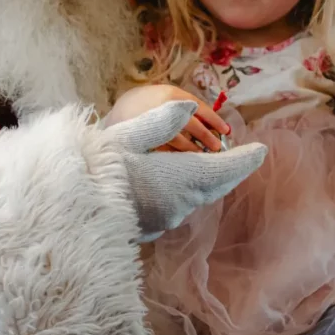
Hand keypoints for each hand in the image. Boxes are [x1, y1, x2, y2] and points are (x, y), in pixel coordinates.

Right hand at [100, 100, 267, 241]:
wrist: (72, 213)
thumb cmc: (96, 169)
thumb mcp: (125, 137)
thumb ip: (160, 122)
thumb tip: (188, 107)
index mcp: (180, 179)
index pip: (224, 169)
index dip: (244, 160)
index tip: (261, 151)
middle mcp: (180, 203)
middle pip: (215, 185)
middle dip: (230, 170)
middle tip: (244, 158)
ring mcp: (166, 218)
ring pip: (198, 196)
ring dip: (209, 180)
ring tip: (216, 166)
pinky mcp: (152, 226)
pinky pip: (181, 205)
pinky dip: (190, 192)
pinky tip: (183, 185)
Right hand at [105, 85, 229, 152]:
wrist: (119, 110)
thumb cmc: (149, 104)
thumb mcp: (166, 98)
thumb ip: (184, 107)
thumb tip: (211, 124)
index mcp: (172, 95)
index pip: (199, 107)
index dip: (214, 120)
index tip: (226, 131)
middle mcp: (164, 107)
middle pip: (192, 124)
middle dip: (206, 137)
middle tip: (216, 148)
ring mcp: (153, 124)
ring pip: (179, 139)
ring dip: (192, 149)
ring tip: (201, 156)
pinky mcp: (145, 138)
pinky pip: (165, 149)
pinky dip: (176, 155)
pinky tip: (182, 160)